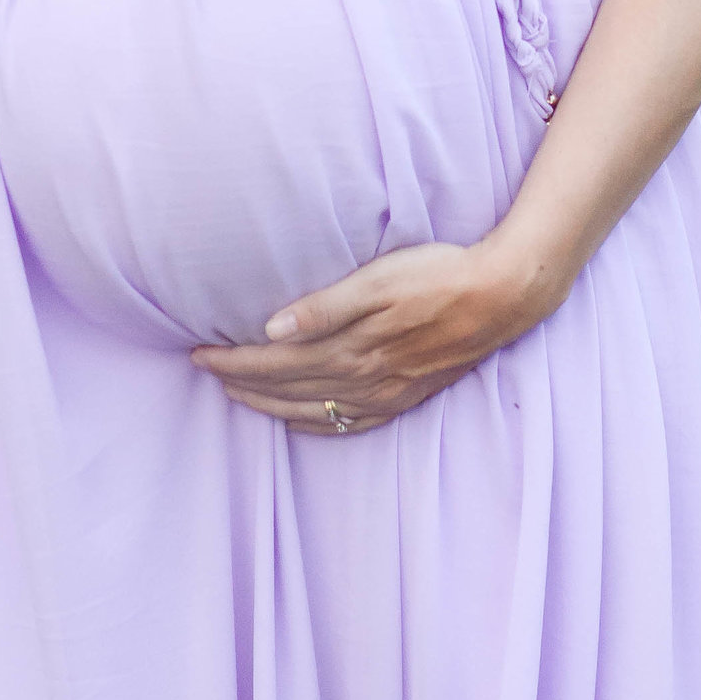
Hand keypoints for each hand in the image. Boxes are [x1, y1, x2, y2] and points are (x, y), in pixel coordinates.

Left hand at [191, 234, 553, 432]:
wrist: (501, 296)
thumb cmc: (437, 274)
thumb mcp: (379, 279)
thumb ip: (324, 307)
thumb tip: (271, 330)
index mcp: (352, 348)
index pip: (276, 363)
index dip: (234, 362)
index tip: (199, 354)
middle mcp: (366, 379)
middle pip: (288, 390)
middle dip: (242, 383)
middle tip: (205, 372)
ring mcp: (387, 394)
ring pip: (314, 411)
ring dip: (270, 405)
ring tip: (236, 395)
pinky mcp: (406, 397)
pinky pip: (351, 424)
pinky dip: (317, 425)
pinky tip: (301, 421)